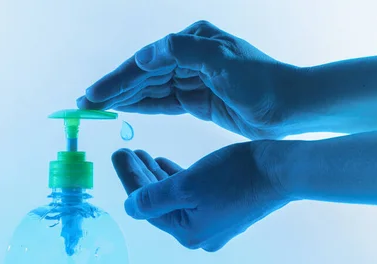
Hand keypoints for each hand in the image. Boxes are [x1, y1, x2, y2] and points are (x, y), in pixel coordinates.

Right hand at [78, 20, 307, 139]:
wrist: (292, 106)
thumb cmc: (263, 82)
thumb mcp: (225, 63)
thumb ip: (186, 53)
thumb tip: (147, 54)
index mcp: (194, 42)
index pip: (147, 62)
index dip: (118, 79)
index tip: (93, 94)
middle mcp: (191, 56)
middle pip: (144, 75)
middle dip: (114, 89)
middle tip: (84, 105)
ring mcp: (195, 78)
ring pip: (152, 89)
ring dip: (125, 98)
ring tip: (97, 108)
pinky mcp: (200, 99)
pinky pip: (166, 102)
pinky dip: (146, 106)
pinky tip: (126, 109)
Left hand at [111, 141, 289, 251]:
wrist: (280, 171)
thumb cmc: (235, 175)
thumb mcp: (187, 185)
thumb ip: (153, 198)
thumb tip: (130, 208)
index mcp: (187, 232)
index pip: (146, 205)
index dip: (129, 178)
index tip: (117, 154)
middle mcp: (199, 235)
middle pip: (159, 204)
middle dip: (141, 176)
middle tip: (126, 151)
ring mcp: (214, 224)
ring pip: (175, 199)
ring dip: (157, 176)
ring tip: (142, 154)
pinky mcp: (224, 210)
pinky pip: (191, 197)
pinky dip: (177, 181)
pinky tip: (166, 165)